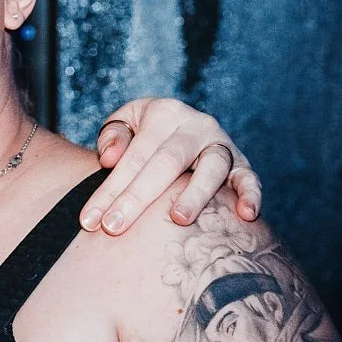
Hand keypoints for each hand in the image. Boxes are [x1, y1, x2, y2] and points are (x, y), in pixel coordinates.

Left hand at [80, 97, 262, 233]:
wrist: (181, 127)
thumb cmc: (145, 133)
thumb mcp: (125, 123)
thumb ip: (112, 136)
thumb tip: (108, 158)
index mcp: (163, 113)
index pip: (133, 155)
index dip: (109, 189)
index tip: (89, 221)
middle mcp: (196, 125)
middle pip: (165, 163)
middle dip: (136, 198)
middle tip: (114, 228)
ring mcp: (221, 144)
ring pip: (210, 169)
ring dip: (194, 195)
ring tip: (178, 219)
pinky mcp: (242, 164)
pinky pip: (249, 178)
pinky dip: (251, 195)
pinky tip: (247, 215)